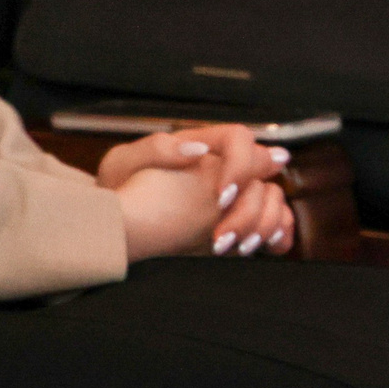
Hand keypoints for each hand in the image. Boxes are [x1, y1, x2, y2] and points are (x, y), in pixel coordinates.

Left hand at [97, 127, 294, 261]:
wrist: (111, 218)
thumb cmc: (116, 186)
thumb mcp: (124, 162)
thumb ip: (157, 149)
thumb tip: (197, 150)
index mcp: (199, 145)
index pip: (239, 138)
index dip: (240, 164)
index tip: (220, 196)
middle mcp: (221, 166)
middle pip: (262, 169)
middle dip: (250, 204)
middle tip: (222, 234)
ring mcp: (232, 194)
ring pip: (272, 197)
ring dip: (264, 223)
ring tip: (239, 248)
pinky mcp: (235, 220)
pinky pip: (273, 221)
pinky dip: (277, 234)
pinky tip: (262, 249)